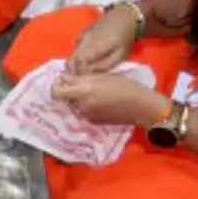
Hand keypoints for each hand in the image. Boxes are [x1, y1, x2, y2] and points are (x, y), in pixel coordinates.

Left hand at [52, 73, 169, 126]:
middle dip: (70, 90)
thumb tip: (63, 78)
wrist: (140, 106)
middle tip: (82, 83)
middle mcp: (81, 106)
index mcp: (82, 93)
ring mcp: (87, 116)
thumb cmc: (124, 86)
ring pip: (75, 104)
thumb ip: (80, 78)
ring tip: (94, 91)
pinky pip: (83, 111)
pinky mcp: (93, 122)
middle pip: (65, 98)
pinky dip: (86, 105)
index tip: (64, 79)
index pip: (56, 92)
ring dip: (78, 98)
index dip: (57, 84)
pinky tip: (100, 101)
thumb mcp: (101, 76)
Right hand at [68, 4, 140, 73]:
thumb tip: (90, 72)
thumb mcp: (120, 54)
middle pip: (71, 59)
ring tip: (83, 70)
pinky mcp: (81, 33)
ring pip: (71, 53)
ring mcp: (81, 36)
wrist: (123, 16)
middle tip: (82, 78)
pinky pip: (75, 47)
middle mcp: (83, 41)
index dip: (79, 73)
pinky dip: (76, 55)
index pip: (78, 63)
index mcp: (93, 47)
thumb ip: (105, 65)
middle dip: (73, 70)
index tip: (85, 80)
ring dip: (74, 63)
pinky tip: (85, 58)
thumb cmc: (124, 37)